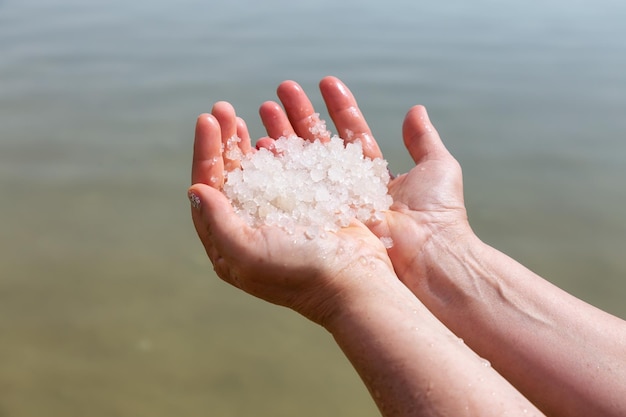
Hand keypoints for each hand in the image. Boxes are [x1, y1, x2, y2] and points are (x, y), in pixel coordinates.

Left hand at [189, 101, 394, 325]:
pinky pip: (287, 172)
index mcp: (230, 244)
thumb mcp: (248, 253)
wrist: (355, 280)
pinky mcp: (307, 207)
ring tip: (243, 114)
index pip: (209, 189)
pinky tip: (273, 135)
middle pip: (230, 176)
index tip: (207, 120)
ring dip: (248, 141)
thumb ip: (218, 222)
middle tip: (223, 109)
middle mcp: (251, 228)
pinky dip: (279, 151)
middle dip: (225, 141)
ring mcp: (280, 217)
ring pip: (257, 170)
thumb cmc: (299, 274)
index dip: (206, 152)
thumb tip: (195, 190)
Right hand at [258, 76, 469, 287]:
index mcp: (373, 174)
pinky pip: (297, 188)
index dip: (337, 107)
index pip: (350, 132)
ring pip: (303, 162)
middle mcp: (349, 187)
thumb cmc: (437, 212)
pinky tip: (260, 145)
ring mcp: (333, 202)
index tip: (323, 82)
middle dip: (300, 116)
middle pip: (320, 144)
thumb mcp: (437, 167)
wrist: (427, 255)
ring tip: (264, 109)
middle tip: (281, 91)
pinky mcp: (320, 218)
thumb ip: (423, 139)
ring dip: (284, 134)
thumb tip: (415, 109)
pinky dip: (280, 166)